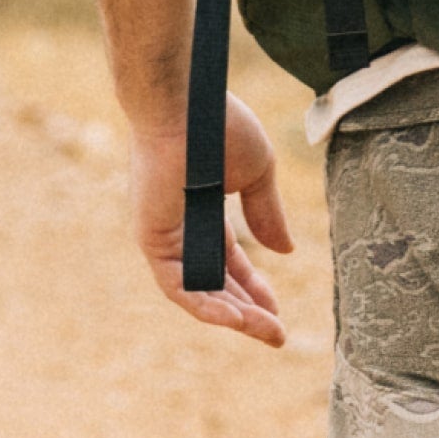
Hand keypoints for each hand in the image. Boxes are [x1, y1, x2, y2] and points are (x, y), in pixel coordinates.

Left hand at [128, 96, 293, 345]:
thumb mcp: (256, 175)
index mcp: (204, 216)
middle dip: (248, 314)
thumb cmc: (219, 125)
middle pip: (216, 286)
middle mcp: (182, 231)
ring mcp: (165, 237)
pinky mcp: (152, 241)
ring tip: (265, 332)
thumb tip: (285, 252)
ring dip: (231, 317)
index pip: (230, 265)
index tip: (279, 313)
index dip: (256, 290)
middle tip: (277, 336)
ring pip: (196, 293)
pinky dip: (205, 306)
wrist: (187, 101)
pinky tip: (236, 320)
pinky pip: (177, 286)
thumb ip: (267, 214)